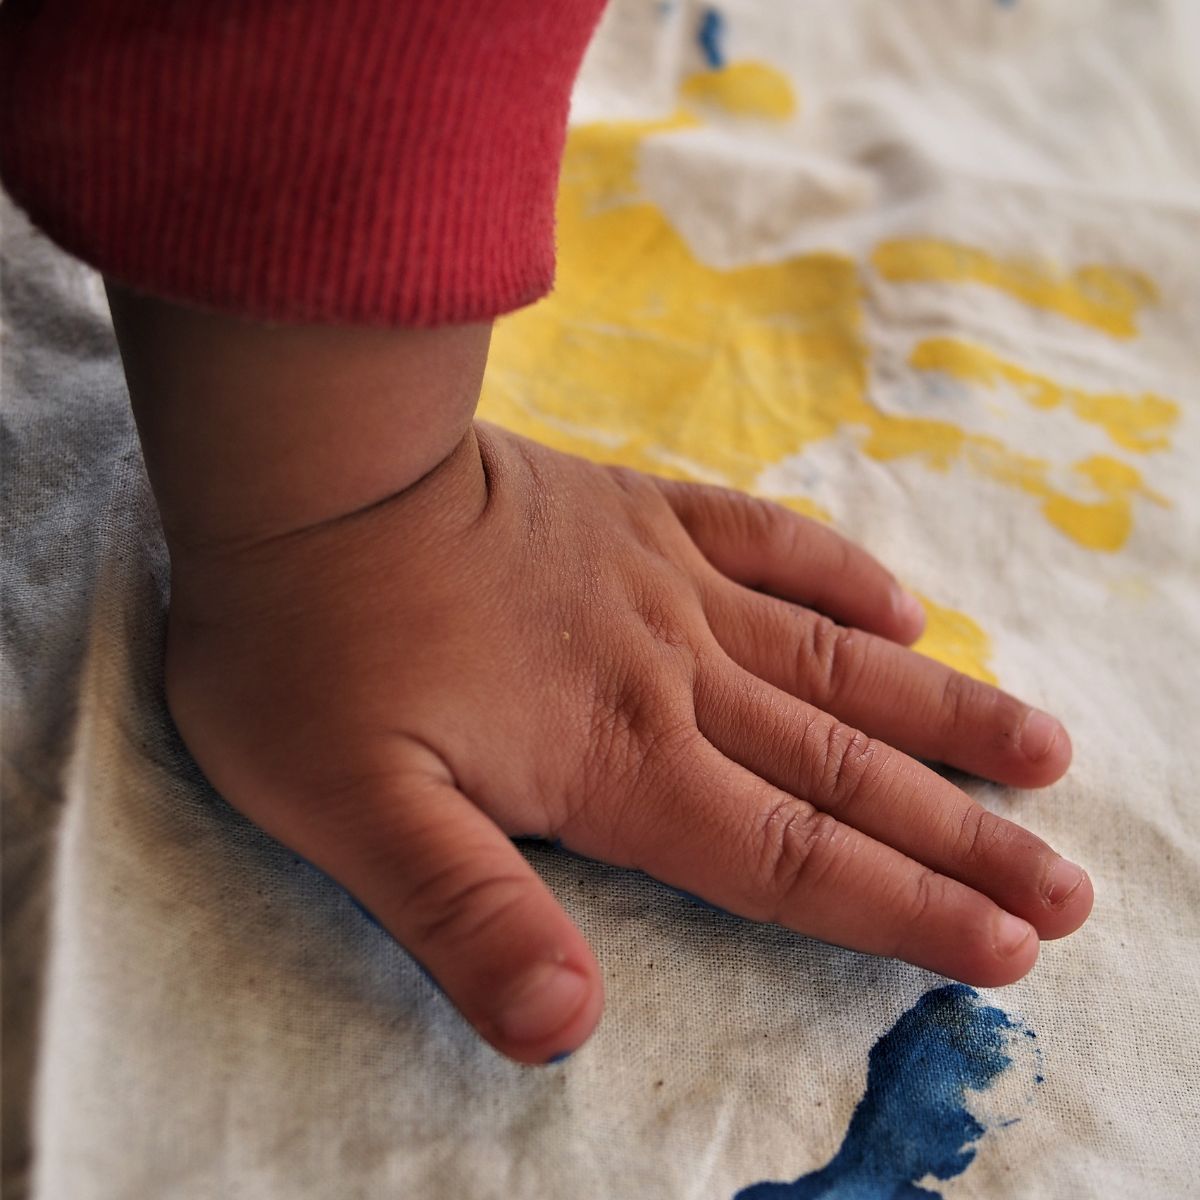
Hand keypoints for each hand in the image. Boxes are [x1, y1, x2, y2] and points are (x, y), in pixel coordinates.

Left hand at [164, 422, 1090, 1063]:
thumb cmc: (312, 656)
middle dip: (961, 837)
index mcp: (618, 760)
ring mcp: (666, 583)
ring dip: (942, 713)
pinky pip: (769, 538)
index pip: (789, 858)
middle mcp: (673, 675)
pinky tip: (899, 606)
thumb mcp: (356, 814)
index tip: (1005, 944)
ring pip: (833, 660)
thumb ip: (469, 918)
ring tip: (1041, 747)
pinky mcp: (643, 514)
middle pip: (842, 772)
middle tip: (1066, 885)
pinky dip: (842, 575)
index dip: (900, 909)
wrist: (309, 480)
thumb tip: (568, 1030)